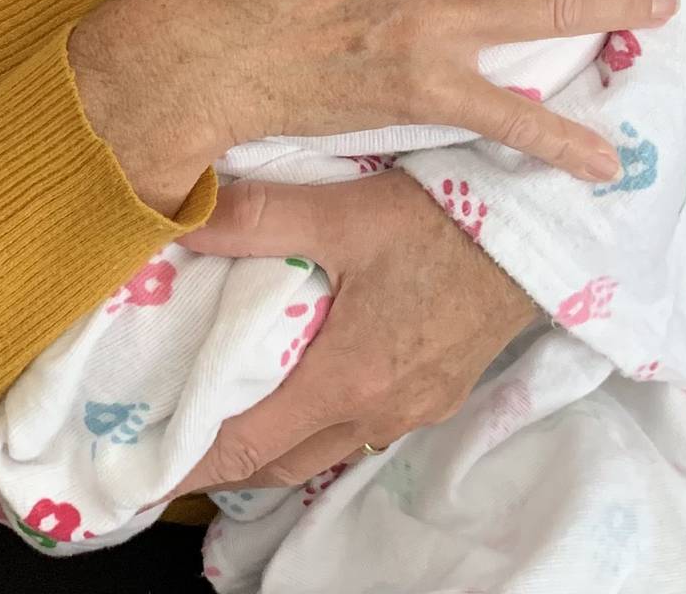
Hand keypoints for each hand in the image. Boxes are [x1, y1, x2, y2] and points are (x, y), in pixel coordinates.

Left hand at [166, 169, 538, 496]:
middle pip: (284, 460)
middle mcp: (377, 411)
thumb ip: (258, 216)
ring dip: (279, 443)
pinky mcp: (439, 389)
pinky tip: (312, 383)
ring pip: (326, 448)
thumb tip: (180, 213)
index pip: (248, 444)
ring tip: (234, 410)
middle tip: (176, 439)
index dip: (191, 461)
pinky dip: (323, 421)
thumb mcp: (343, 211)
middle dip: (227, 461)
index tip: (145, 474)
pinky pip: (365, 426)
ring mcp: (414, 407)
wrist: (541, 234)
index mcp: (345, 380)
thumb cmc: (444, 222)